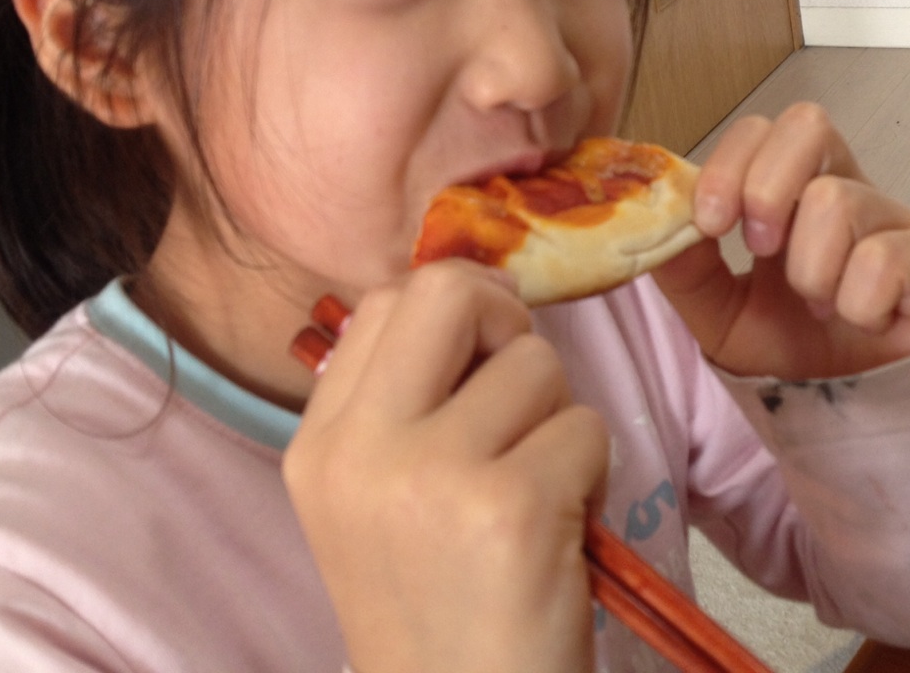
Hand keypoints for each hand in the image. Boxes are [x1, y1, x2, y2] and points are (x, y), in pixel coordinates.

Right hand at [281, 262, 608, 672]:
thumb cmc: (437, 617)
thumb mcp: (375, 507)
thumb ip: (404, 407)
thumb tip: (484, 304)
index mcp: (317, 447)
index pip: (384, 301)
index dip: (455, 315)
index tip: (484, 360)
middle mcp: (359, 450)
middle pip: (447, 292)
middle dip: (506, 325)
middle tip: (524, 393)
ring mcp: (431, 475)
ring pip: (536, 364)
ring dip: (559, 422)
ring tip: (537, 494)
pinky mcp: (510, 507)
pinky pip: (586, 428)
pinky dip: (592, 476)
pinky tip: (560, 534)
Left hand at [652, 103, 909, 378]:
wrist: (857, 421)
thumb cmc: (797, 356)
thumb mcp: (720, 316)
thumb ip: (687, 269)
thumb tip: (660, 221)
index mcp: (794, 193)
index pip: (762, 130)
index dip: (730, 163)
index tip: (711, 224)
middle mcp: (850, 190)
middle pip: (808, 124)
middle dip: (765, 188)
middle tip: (760, 252)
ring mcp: (900, 221)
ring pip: (836, 200)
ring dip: (809, 270)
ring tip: (820, 307)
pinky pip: (884, 258)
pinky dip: (857, 303)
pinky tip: (866, 321)